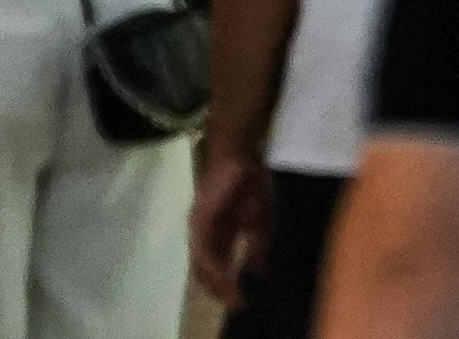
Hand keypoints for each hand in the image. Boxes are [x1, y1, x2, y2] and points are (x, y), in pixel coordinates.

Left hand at [190, 150, 263, 301]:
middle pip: (204, 269)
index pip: (218, 266)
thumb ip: (256, 247)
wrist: (241, 155)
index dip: (227, 285)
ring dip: (216, 282)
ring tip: (231, 296)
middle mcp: (204, 232)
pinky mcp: (199, 219)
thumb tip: (257, 272)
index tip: (241, 302)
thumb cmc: (250, 184)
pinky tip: (225, 277)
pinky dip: (212, 266)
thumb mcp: (259, 222)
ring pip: (201, 263)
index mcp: (219, 233)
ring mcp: (199, 226)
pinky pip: (202, 249)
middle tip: (235, 304)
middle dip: (220, 289)